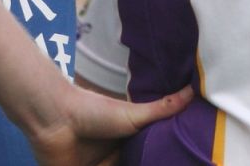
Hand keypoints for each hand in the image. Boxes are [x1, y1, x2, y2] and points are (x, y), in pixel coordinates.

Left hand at [27, 85, 191, 165]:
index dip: (156, 159)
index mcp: (124, 145)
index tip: (177, 160)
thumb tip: (193, 90)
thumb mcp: (133, 114)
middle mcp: (110, 158)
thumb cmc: (93, 112)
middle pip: (132, 165)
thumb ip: (162, 108)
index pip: (144, 159)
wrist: (55, 118)